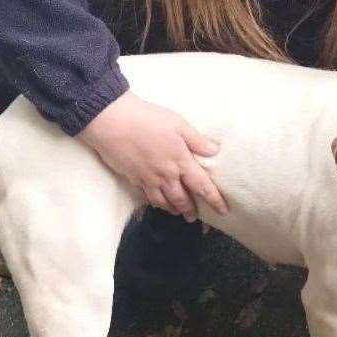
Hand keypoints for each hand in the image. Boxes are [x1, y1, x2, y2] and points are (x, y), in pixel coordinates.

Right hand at [78, 92, 228, 221]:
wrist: (113, 122)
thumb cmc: (147, 118)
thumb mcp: (178, 123)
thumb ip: (196, 139)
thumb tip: (214, 151)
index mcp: (180, 161)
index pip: (202, 186)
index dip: (214, 200)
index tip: (223, 210)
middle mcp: (165, 175)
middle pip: (182, 198)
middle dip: (190, 210)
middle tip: (195, 218)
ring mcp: (148, 179)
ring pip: (163, 201)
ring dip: (173, 209)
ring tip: (178, 213)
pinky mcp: (132, 177)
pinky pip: (147, 196)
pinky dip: (155, 203)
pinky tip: (156, 202)